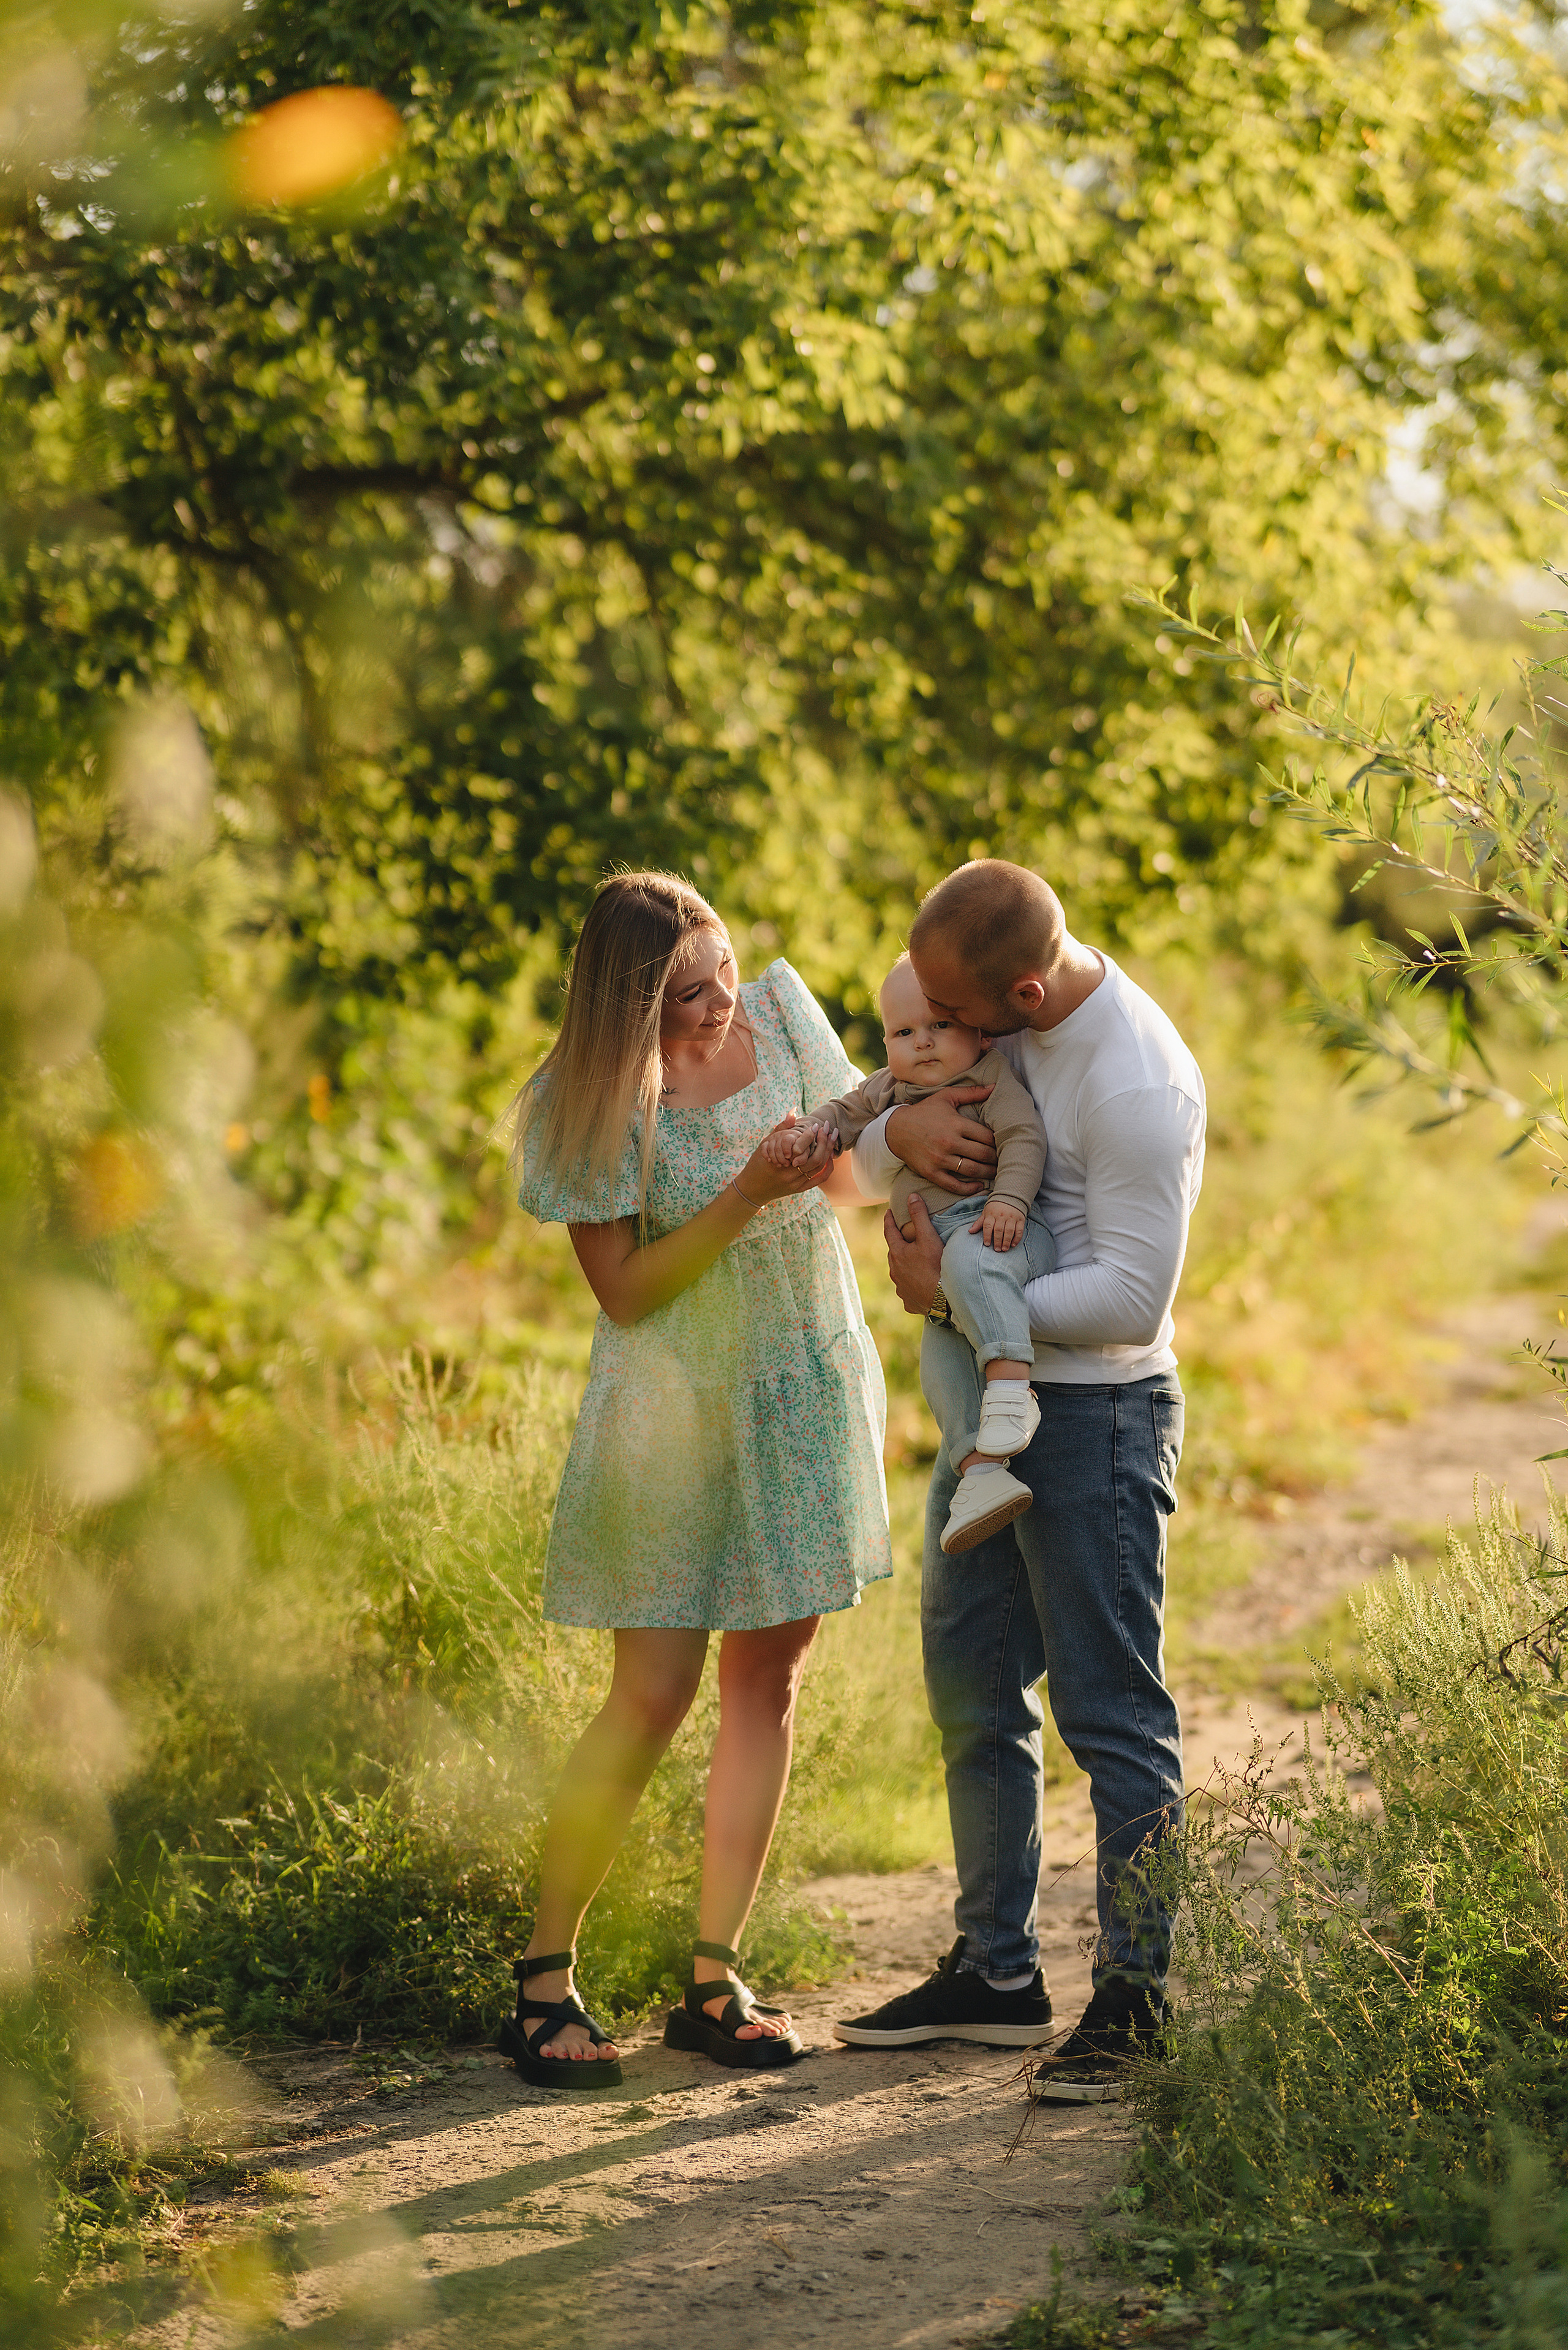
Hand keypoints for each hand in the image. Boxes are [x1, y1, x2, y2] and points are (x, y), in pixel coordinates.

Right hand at [735, 1120, 835, 1205]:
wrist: (753, 1188)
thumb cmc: (757, 1163)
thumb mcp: (765, 1144)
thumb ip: (781, 1127)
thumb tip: (794, 1110)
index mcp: (781, 1162)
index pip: (803, 1147)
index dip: (812, 1135)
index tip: (817, 1125)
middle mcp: (790, 1174)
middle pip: (816, 1158)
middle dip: (825, 1141)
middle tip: (828, 1128)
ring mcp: (796, 1183)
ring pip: (820, 1166)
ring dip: (828, 1150)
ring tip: (832, 1136)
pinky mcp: (800, 1189)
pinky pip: (820, 1178)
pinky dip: (828, 1167)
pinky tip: (830, 1156)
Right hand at [884, 1087, 997, 1196]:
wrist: (895, 1129)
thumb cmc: (924, 1112)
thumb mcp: (946, 1097)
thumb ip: (971, 1092)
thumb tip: (994, 1087)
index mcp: (956, 1124)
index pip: (987, 1136)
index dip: (999, 1142)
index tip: (1005, 1144)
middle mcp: (949, 1142)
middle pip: (983, 1154)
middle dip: (997, 1158)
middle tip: (1004, 1160)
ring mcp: (940, 1159)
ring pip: (972, 1170)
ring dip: (988, 1173)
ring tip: (997, 1172)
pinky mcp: (931, 1173)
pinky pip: (954, 1185)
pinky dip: (969, 1188)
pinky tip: (979, 1186)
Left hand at [885, 1191, 944, 1314]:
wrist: (943, 1299)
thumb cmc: (936, 1266)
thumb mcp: (929, 1237)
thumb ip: (919, 1216)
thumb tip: (911, 1196)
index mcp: (897, 1254)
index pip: (889, 1232)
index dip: (889, 1220)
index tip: (888, 1212)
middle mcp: (894, 1271)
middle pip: (894, 1253)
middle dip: (897, 1244)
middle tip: (903, 1238)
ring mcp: (900, 1288)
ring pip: (899, 1272)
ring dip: (904, 1266)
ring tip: (913, 1261)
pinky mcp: (908, 1301)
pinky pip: (907, 1290)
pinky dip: (911, 1284)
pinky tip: (919, 1284)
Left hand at [978, 1200, 1023, 1251]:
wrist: (1010, 1196)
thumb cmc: (995, 1207)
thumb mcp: (986, 1213)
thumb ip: (979, 1223)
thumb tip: (970, 1231)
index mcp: (991, 1214)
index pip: (988, 1226)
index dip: (987, 1235)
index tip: (987, 1244)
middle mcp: (1002, 1215)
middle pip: (999, 1230)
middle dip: (998, 1241)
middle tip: (997, 1250)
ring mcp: (1012, 1217)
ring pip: (1009, 1231)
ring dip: (1007, 1241)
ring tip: (1004, 1249)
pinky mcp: (1020, 1219)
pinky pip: (1019, 1230)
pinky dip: (1017, 1238)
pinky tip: (1013, 1244)